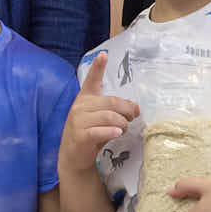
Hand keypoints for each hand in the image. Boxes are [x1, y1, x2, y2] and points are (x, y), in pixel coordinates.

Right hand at [60, 55, 139, 188]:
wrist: (74, 157)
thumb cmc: (91, 134)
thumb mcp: (103, 119)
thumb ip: (116, 110)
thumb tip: (136, 108)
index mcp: (85, 98)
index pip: (92, 80)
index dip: (98, 67)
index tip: (104, 55)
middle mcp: (80, 107)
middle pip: (111, 102)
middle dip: (127, 110)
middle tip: (132, 118)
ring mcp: (78, 121)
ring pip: (109, 116)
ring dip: (122, 123)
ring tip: (123, 129)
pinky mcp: (80, 135)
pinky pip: (100, 130)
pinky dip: (112, 131)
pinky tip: (116, 133)